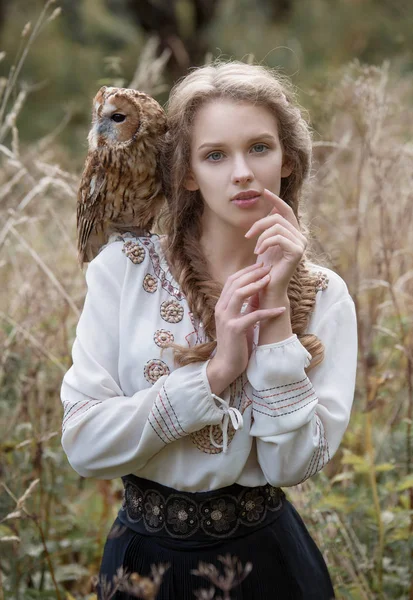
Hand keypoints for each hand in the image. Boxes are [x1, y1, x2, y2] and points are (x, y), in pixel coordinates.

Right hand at [207, 262, 286, 390]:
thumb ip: (247, 306)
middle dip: (252, 273)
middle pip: (234, 283)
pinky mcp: (235, 329)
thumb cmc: (236, 343)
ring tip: (270, 280)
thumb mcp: (241, 320)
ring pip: (239, 293)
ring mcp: (227, 319)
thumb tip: (260, 291)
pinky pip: (254, 315)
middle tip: (267, 268)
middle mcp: (221, 309)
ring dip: (256, 285)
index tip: (260, 265)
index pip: (231, 281)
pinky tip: (282, 310)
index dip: (246, 271)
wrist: (227, 365)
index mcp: (221, 305)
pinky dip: (269, 312)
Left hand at [244, 188, 306, 298]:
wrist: (268, 288)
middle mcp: (301, 237)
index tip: (264, 191)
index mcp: (294, 233)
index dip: (275, 199)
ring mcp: (301, 244)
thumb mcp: (265, 243)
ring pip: (277, 226)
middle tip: (247, 235)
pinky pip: (278, 237)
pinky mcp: (297, 252)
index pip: (286, 210)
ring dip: (261, 236)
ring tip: (255, 249)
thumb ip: (270, 227)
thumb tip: (271, 207)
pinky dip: (265, 243)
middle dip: (259, 224)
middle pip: (278, 217)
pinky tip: (259, 252)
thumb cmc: (265, 268)